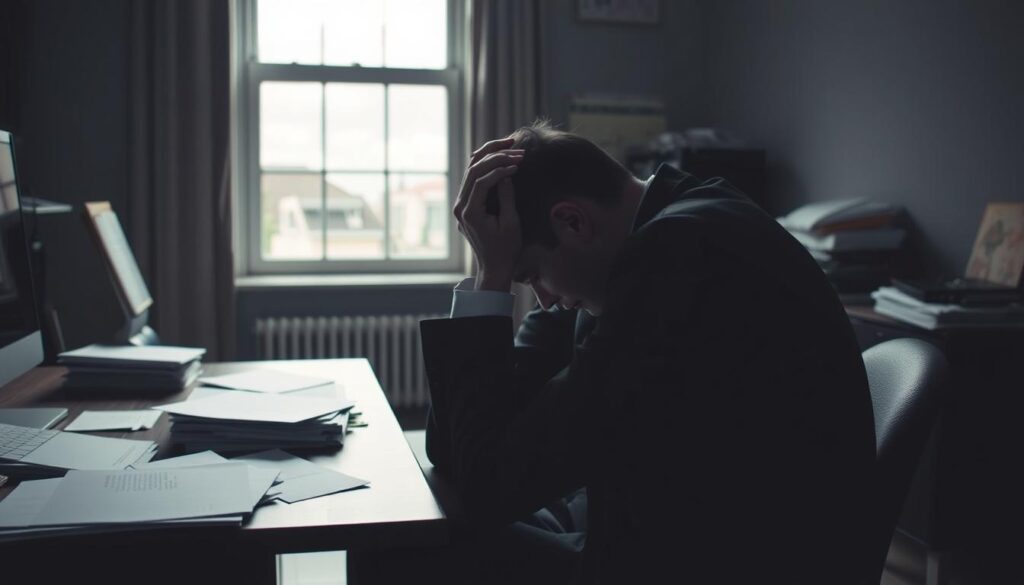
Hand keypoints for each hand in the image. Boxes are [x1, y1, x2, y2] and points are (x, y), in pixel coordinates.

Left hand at [453, 138, 523, 291]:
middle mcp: (460, 206)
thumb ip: (507, 197)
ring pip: (471, 170)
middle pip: (473, 170)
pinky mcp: (466, 204)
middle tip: (517, 149)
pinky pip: (473, 178)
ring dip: (490, 156)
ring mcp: (460, 204)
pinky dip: (486, 165)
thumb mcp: (511, 224)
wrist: (494, 267)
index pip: (482, 181)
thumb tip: (507, 174)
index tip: (519, 164)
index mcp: (470, 212)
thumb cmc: (505, 249)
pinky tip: (499, 156)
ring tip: (509, 145)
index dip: (501, 168)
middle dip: (495, 156)